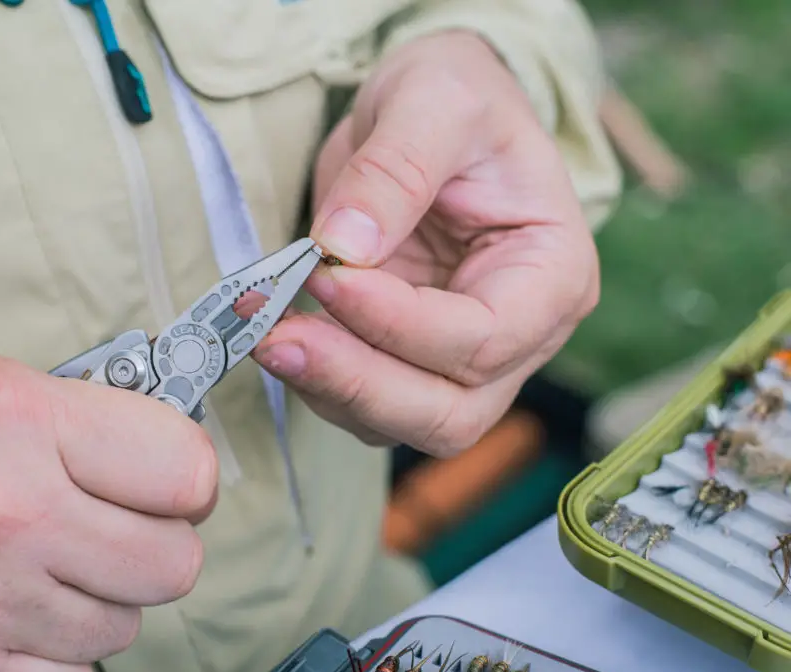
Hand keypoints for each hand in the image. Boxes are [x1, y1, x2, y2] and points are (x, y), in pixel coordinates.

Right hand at [0, 337, 216, 671]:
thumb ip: (74, 405)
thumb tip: (154, 438)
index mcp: (17, 424)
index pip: (185, 470)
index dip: (189, 476)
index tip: (172, 479)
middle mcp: (6, 518)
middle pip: (173, 562)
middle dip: (161, 541)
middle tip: (123, 522)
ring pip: (124, 626)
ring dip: (104, 596)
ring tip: (52, 560)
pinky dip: (61, 653)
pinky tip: (25, 609)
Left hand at [255, 31, 598, 455]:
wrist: (429, 114)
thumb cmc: (456, 101)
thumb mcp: (435, 101)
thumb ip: (397, 168)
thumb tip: (345, 244)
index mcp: (553, 276)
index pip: (483, 337)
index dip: (400, 324)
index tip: (328, 275)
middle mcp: (519, 336)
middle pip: (449, 412)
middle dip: (359, 383)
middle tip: (278, 339)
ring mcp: (462, 358)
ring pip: (401, 422)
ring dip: (329, 390)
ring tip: (267, 333)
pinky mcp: (407, 360)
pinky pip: (363, 403)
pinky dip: (317, 382)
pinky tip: (280, 334)